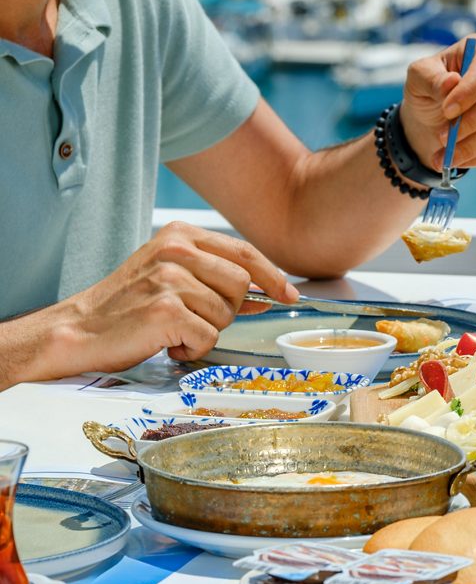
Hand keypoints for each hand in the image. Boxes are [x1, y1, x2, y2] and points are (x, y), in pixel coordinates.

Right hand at [57, 222, 297, 370]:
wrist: (79, 331)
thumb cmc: (127, 308)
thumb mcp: (173, 278)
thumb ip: (218, 280)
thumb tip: (269, 293)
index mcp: (179, 235)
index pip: (243, 252)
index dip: (272, 276)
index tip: (288, 294)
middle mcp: (175, 250)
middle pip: (241, 285)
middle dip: (226, 310)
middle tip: (193, 318)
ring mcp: (170, 279)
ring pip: (225, 314)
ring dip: (205, 331)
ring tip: (172, 329)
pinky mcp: (166, 310)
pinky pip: (208, 337)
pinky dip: (191, 348)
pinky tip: (165, 342)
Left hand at [401, 34, 475, 170]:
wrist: (437, 118)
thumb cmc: (429, 90)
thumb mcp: (418, 78)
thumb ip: (430, 78)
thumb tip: (452, 82)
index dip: (469, 92)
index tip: (447, 111)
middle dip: (470, 124)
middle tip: (443, 139)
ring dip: (471, 147)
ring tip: (444, 156)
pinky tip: (461, 159)